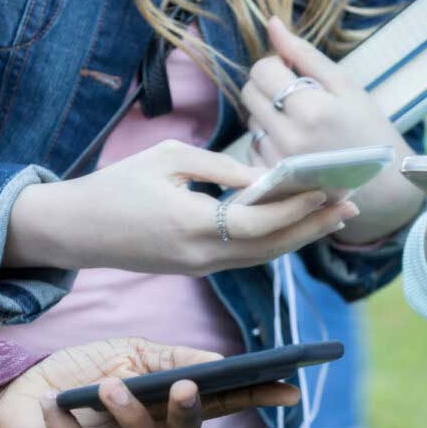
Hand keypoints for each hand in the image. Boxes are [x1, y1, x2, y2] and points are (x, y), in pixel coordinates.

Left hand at [0, 337, 298, 427]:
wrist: (13, 393)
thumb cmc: (78, 373)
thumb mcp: (127, 353)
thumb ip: (169, 359)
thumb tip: (215, 365)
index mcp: (170, 411)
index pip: (223, 406)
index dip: (256, 399)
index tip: (288, 388)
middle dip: (190, 412)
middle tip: (185, 385)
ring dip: (131, 417)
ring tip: (110, 385)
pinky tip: (56, 406)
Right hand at [3, 140, 357, 274]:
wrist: (76, 229)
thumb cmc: (117, 184)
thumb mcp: (168, 159)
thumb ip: (220, 168)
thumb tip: (265, 177)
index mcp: (192, 226)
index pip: (259, 223)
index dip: (297, 208)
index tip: (327, 189)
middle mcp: (202, 256)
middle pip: (271, 247)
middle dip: (313, 226)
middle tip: (349, 205)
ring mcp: (200, 267)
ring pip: (262, 256)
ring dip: (300, 236)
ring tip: (333, 214)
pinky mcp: (196, 268)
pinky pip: (245, 256)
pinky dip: (274, 240)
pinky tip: (295, 223)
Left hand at [240, 18, 426, 243]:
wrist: (382, 186)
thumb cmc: (368, 129)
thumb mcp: (345, 87)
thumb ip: (305, 55)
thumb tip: (272, 23)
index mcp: (311, 109)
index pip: (262, 69)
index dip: (276, 65)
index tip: (296, 74)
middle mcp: (290, 137)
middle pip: (249, 92)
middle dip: (268, 87)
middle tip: (297, 97)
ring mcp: (279, 162)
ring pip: (251, 120)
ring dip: (269, 115)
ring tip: (301, 125)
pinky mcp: (273, 180)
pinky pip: (253, 147)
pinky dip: (269, 141)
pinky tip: (295, 147)